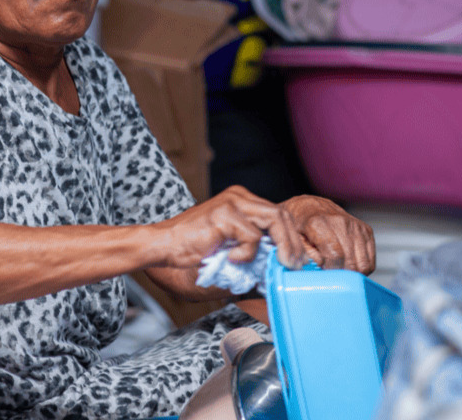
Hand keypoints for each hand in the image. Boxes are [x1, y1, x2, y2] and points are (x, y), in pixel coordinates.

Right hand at [153, 186, 304, 269]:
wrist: (164, 245)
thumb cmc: (193, 247)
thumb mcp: (231, 243)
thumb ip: (253, 245)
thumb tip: (279, 263)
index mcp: (241, 199)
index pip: (278, 213)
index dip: (292, 236)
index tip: (296, 258)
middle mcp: (239, 196)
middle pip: (281, 213)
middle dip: (293, 241)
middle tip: (295, 264)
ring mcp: (231, 203)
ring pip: (273, 220)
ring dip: (282, 246)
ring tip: (280, 264)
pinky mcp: (224, 215)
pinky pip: (251, 236)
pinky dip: (248, 253)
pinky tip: (233, 259)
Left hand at [280, 196, 374, 273]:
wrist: (310, 206)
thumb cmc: (299, 225)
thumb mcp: (293, 239)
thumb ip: (305, 254)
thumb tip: (321, 265)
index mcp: (319, 222)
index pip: (336, 256)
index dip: (331, 271)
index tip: (325, 274)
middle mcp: (340, 222)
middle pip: (351, 262)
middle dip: (341, 274)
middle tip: (331, 275)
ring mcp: (356, 225)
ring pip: (363, 263)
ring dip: (353, 272)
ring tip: (339, 269)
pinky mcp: (366, 230)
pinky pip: (370, 259)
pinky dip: (362, 267)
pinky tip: (349, 264)